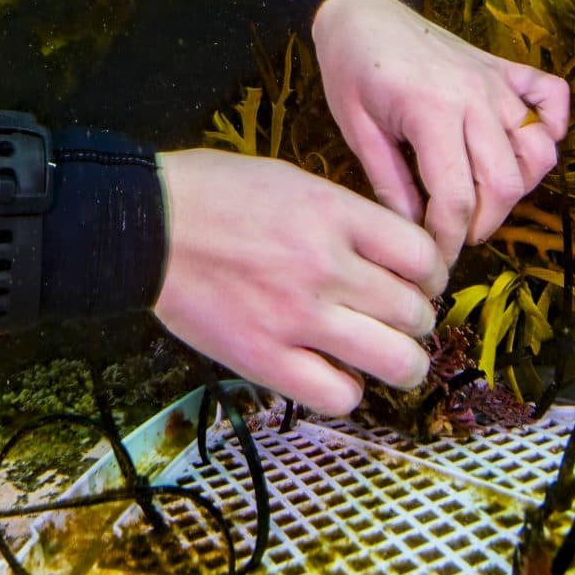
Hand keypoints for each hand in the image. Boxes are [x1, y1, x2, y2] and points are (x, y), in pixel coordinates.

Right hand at [154, 149, 445, 415]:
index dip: (431, 275)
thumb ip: (343, 216)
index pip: (423, 256)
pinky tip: (336, 372)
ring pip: (395, 360)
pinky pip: (340, 395)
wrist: (143, 225)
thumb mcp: (291, 179)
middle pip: (416, 311)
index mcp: (333, 215)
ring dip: (402, 362)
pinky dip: (348, 390)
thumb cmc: (211, 194)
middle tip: (399, 319)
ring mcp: (296, 317)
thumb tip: (389, 253)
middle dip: (417, 319)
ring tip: (387, 356)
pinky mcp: (265, 358)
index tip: (419, 281)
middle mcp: (324, 267)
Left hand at [311, 0, 570, 264]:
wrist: (360, 11)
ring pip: (538, 151)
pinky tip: (522, 147)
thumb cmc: (350, 69)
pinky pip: (553, 97)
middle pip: (504, 182)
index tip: (435, 259)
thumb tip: (414, 234)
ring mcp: (496, 81)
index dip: (448, 239)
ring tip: (483, 198)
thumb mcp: (356, 131)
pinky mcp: (505, 69)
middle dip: (483, 224)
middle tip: (456, 235)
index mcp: (431, 111)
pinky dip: (552, 127)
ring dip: (518, 187)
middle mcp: (475, 96)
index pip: (456, 197)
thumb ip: (389, 184)